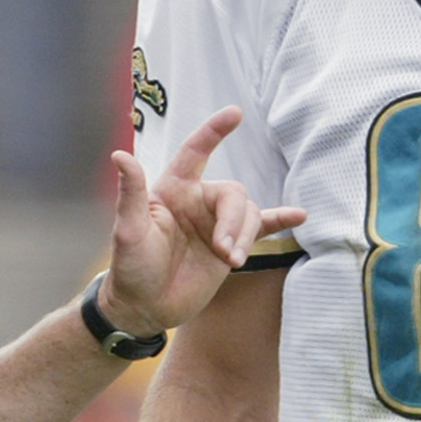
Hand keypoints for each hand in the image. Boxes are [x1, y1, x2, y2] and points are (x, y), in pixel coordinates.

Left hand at [98, 108, 308, 337]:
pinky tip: (300, 216)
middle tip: (225, 252)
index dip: (213, 132)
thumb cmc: (131, 267)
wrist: (146, 306)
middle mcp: (198, 202)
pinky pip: (262, 226)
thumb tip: (120, 156)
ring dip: (245, 236)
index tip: (234, 114)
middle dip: (234, 221)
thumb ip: (131, 193)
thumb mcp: (128, 230)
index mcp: (174, 190)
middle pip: (233, 194)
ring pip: (249, 214)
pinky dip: (281, 220)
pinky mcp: (231, 246)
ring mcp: (216, 224)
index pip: (195, 152)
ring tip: (232, 261)